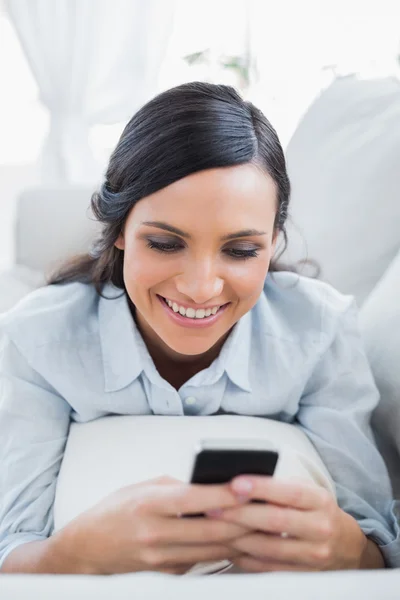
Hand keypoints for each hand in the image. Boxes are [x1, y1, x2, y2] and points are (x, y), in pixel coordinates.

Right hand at [53, 476, 248, 574]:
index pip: (195, 498)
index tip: (248, 484)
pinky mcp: (167, 575)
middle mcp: (155, 535)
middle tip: (267, 507)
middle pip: (211, 530)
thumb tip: (211, 484)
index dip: (224, 493)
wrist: (87, 549)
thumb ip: (177, 487)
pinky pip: (202, 562)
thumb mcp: (142, 488)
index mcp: (149, 505)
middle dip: (244, 519)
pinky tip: (238, 539)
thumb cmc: (115, 511)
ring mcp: (161, 560)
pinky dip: (222, 550)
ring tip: (262, 524)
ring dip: (240, 538)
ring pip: (212, 550)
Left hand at [207, 476, 368, 571]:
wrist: (345, 544)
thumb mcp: (307, 491)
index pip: (289, 492)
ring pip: (268, 548)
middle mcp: (320, 527)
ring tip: (215, 526)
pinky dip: (245, 557)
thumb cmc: (316, 510)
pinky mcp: (303, 575)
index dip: (260, 488)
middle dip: (240, 513)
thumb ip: (279, 486)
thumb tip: (239, 483)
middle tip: (213, 506)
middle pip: (275, 521)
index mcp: (320, 501)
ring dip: (237, 537)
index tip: (235, 483)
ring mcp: (313, 554)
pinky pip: (268, 568)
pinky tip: (228, 546)